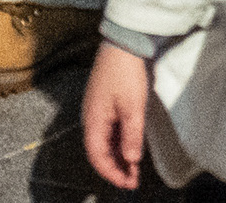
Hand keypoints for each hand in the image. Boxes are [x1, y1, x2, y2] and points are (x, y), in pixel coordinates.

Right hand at [81, 41, 154, 188]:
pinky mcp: (104, 103)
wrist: (123, 42)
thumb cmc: (126, 72)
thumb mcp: (133, 107)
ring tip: (134, 168)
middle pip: (99, 151)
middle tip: (134, 180)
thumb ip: (131, 135)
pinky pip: (108, 130)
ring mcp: (97, 110)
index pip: (97, 156)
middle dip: (115, 168)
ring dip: (118, 156)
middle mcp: (91, 117)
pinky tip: (130, 147)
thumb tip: (131, 160)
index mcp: (93, 120)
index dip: (111, 173)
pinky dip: (119, 142)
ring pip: (104, 141)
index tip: (128, 183)